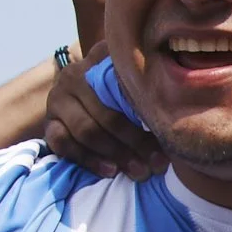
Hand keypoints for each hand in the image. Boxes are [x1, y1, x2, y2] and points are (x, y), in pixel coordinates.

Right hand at [43, 44, 161, 181]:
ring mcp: (58, 99)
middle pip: (107, 114)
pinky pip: (63, 143)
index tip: (169, 133)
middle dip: (136, 143)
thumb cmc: (120, 90)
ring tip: (140, 172)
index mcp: (100, 59)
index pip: (122, 83)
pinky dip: (88, 160)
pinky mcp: (49, 122)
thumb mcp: (133, 78)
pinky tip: (110, 171)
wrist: (80, 94)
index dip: (146, 110)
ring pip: (86, 131)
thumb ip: (148, 82)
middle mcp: (75, 75)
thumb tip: (182, 98)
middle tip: (158, 165)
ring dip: (116, 155)